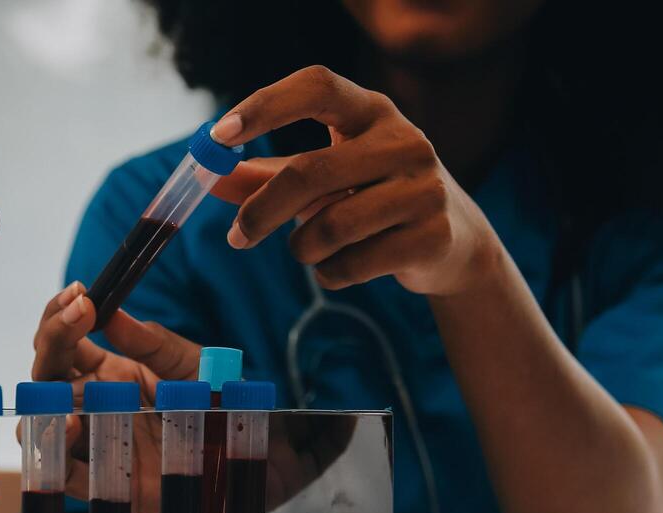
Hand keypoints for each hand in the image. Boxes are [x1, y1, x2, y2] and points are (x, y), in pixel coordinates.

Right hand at [30, 282, 202, 512]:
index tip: (81, 294)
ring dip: (40, 394)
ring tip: (65, 374)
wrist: (244, 460)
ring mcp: (92, 440)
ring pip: (40, 418)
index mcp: (108, 373)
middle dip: (51, 338)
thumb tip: (113, 313)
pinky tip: (68, 423)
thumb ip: (153, 343)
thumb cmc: (217, 409)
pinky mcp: (98, 481)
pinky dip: (53, 447)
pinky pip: (60, 468)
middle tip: (75, 314)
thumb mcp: (192, 366)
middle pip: (46, 372)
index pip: (66, 340)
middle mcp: (92, 404)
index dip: (62, 314)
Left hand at [211, 65, 497, 296]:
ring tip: (312, 249)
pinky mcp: (432, 236)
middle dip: (261, 212)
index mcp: (372, 111)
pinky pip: (351, 265)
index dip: (265, 106)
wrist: (452, 241)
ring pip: (329, 227)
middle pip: (309, 172)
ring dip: (302, 249)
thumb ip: (268, 176)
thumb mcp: (326, 178)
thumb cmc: (373, 197)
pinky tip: (343, 266)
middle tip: (236, 237)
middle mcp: (404, 139)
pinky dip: (331, 275)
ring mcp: (424, 187)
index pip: (316, 86)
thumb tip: (210, 181)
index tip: (219, 137)